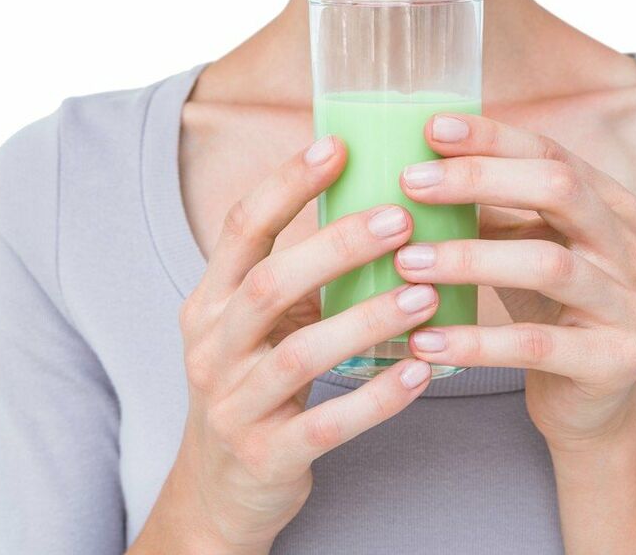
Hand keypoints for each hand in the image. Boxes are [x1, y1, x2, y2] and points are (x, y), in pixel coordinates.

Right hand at [133, 135, 436, 553]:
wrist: (221, 491)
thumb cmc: (255, 386)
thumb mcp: (255, 326)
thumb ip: (293, 275)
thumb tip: (369, 200)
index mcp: (209, 303)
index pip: (241, 229)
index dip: (287, 183)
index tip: (339, 145)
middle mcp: (212, 348)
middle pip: (268, 283)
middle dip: (336, 246)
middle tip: (401, 218)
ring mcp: (234, 405)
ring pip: (301, 354)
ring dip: (368, 318)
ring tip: (426, 292)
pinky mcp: (266, 455)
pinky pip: (327, 424)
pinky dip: (377, 397)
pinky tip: (422, 371)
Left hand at [394, 113, 635, 451]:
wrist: (590, 402)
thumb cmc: (544, 311)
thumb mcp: (518, 248)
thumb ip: (486, 208)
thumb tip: (411, 165)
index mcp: (609, 205)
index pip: (550, 153)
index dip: (492, 138)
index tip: (431, 129)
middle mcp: (628, 245)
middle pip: (560, 190)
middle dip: (480, 180)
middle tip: (410, 185)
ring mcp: (628, 303)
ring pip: (548, 265)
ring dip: (470, 259)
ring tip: (408, 263)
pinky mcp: (613, 360)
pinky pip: (535, 346)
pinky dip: (476, 342)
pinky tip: (424, 342)